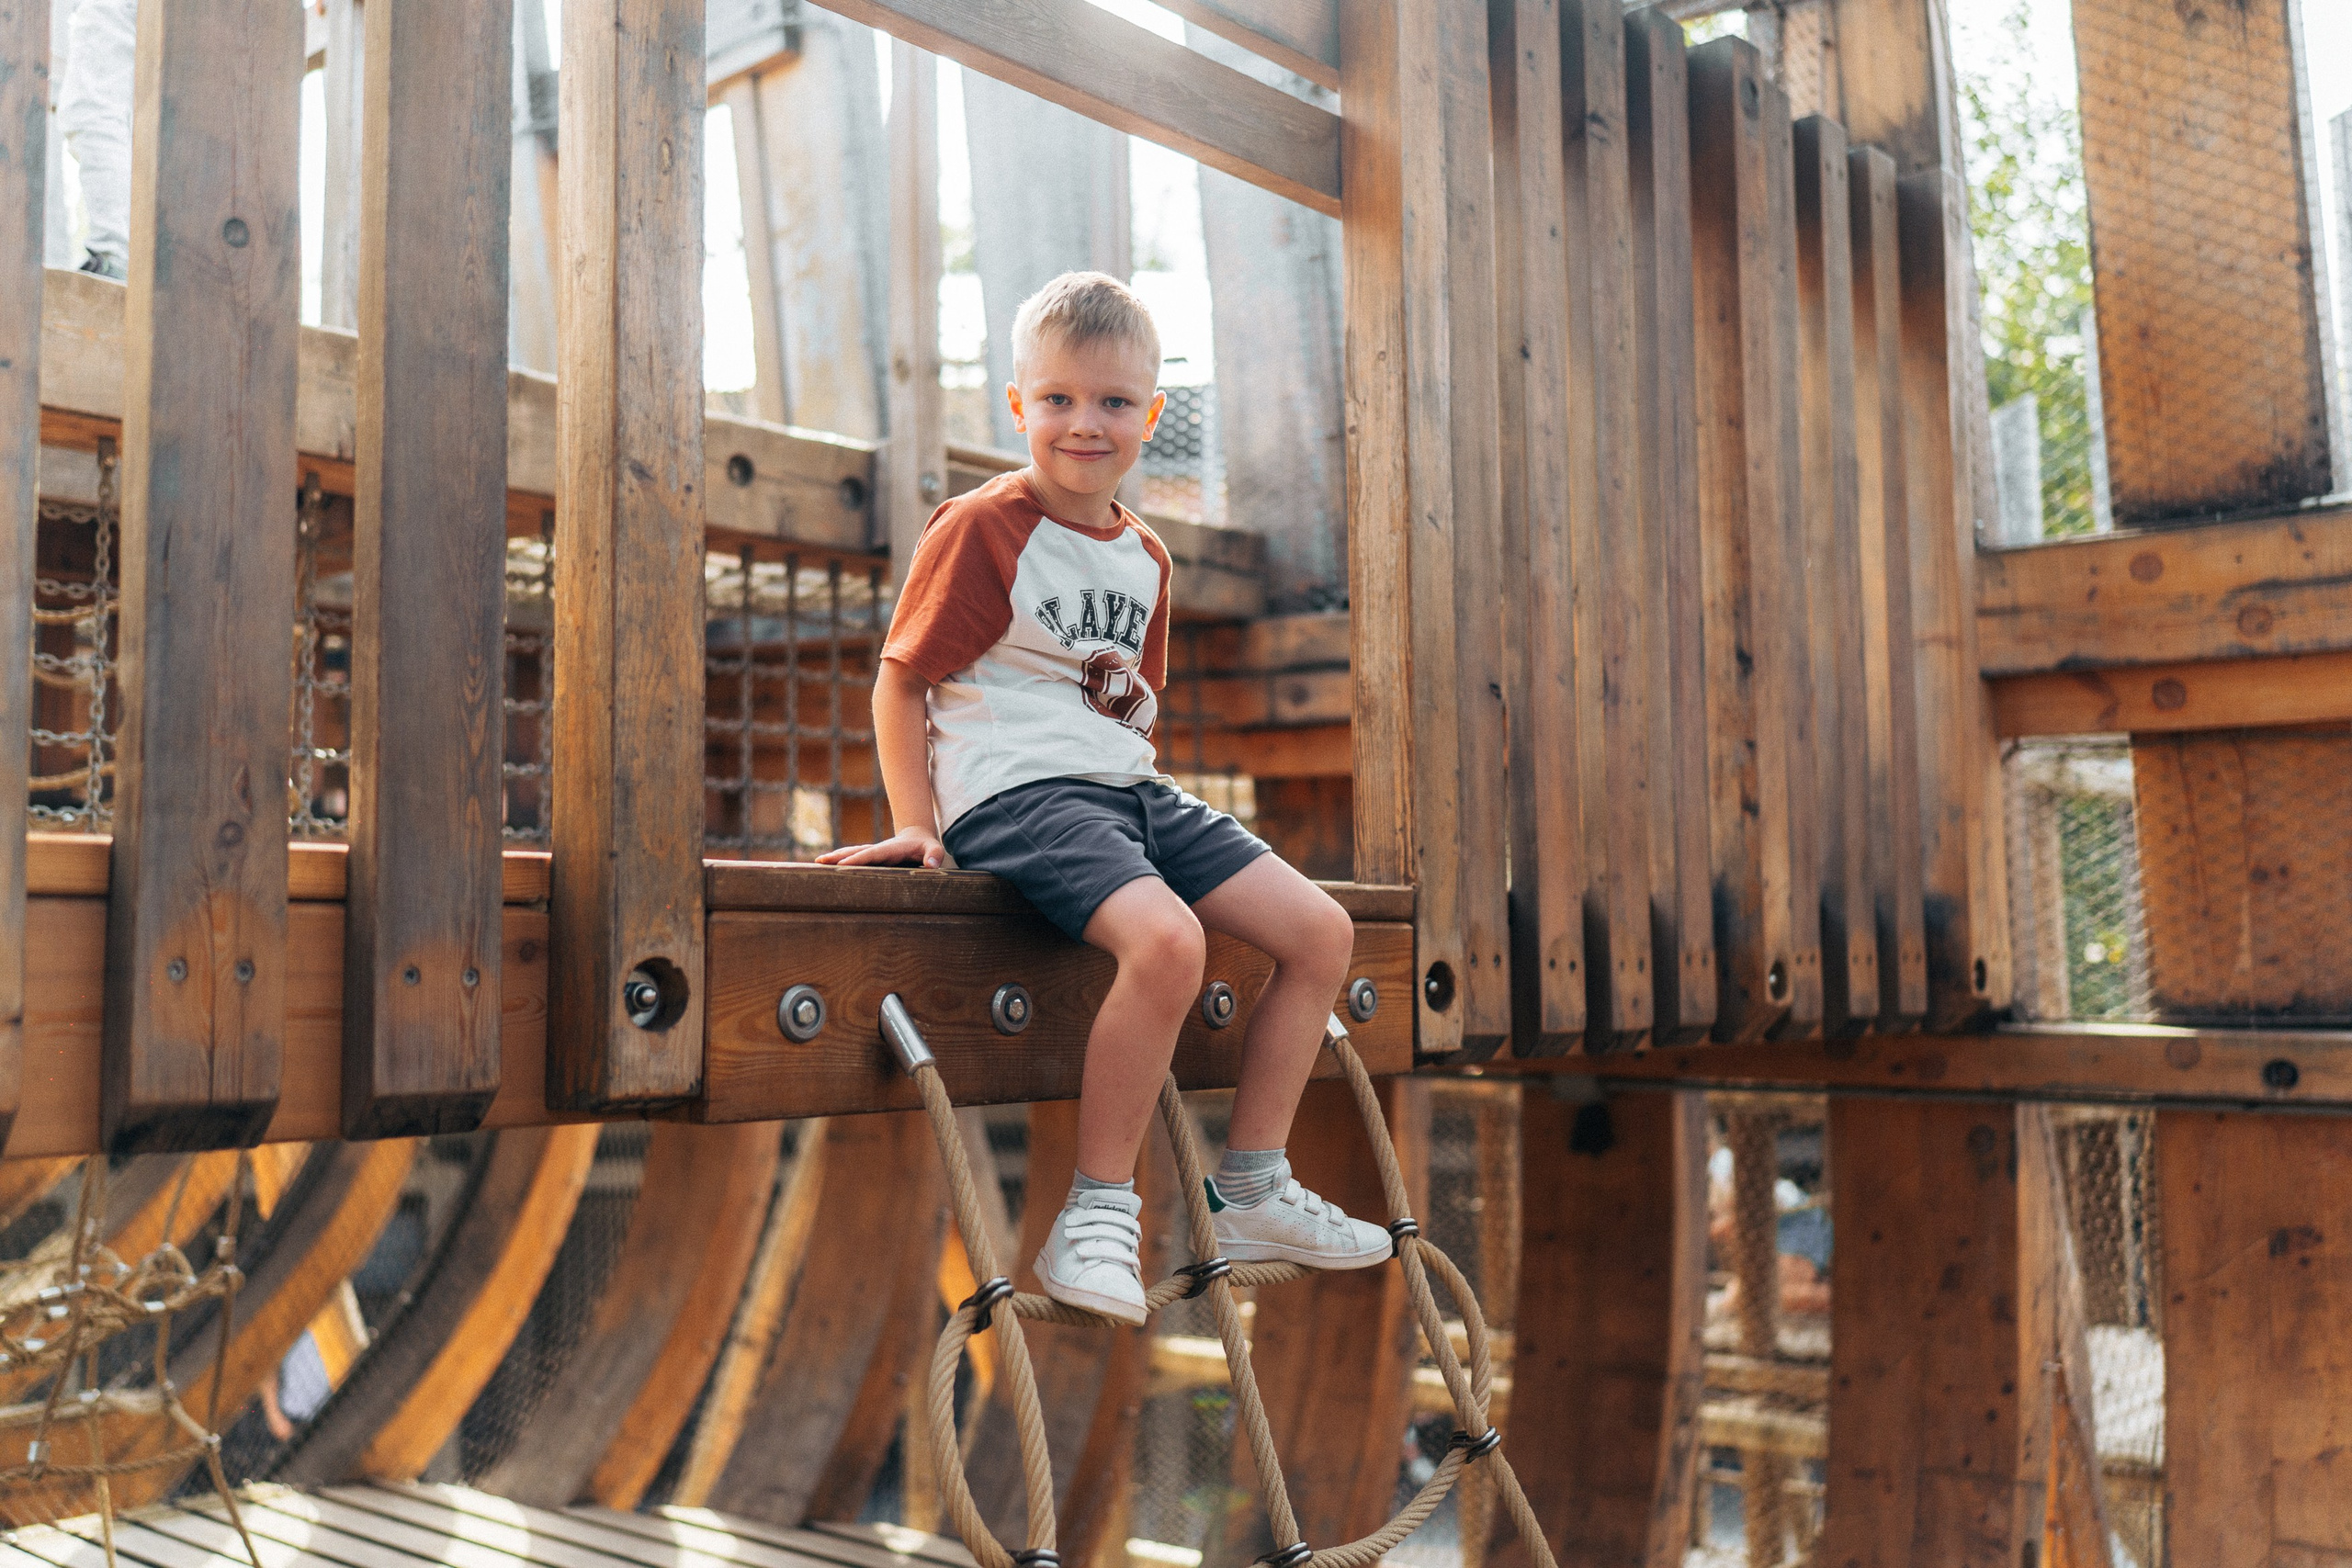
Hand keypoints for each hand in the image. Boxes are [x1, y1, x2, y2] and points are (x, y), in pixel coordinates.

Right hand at [817, 829, 945, 868]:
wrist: (918, 837)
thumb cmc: (926, 846)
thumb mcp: (934, 848)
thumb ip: (935, 855)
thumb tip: (932, 865)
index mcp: (891, 849)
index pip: (873, 854)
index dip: (859, 859)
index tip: (844, 864)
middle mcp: (879, 849)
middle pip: (856, 851)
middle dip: (839, 856)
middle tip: (821, 861)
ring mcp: (873, 853)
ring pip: (851, 853)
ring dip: (835, 857)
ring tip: (818, 862)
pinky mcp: (871, 858)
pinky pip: (853, 858)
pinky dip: (839, 861)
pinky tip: (827, 867)